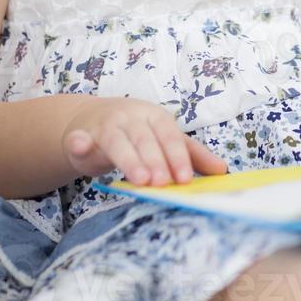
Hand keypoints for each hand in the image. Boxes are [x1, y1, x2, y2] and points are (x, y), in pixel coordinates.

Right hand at [62, 96, 228, 184]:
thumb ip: (191, 154)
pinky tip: (79, 146)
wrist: (92, 122)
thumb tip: (222, 171)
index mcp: (155, 117)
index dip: (177, 157)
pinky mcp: (81, 136)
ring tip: (139, 179)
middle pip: (145, 140)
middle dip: (155, 162)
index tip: (184, 179)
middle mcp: (131, 117)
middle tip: (163, 183)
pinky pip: (78, 139)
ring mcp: (105, 125)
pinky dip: (78, 142)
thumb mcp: (164, 139)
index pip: (170, 136)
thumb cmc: (136, 133)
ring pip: (118, 142)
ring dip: (128, 159)